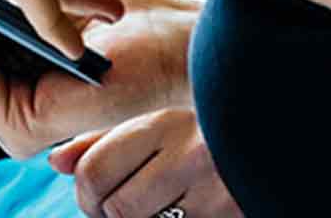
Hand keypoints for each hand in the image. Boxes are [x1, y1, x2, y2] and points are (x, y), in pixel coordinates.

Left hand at [51, 108, 241, 217]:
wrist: (274, 132)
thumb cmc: (205, 128)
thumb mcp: (157, 122)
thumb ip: (105, 140)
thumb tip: (56, 162)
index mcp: (166, 124)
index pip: (94, 171)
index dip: (87, 189)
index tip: (98, 189)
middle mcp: (189, 157)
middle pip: (114, 209)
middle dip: (110, 212)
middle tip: (130, 199)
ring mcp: (211, 196)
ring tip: (161, 202)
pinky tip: (182, 210)